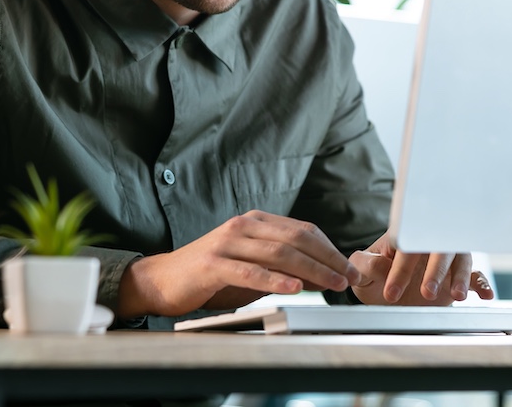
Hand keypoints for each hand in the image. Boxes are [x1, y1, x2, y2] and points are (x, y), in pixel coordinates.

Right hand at [116, 210, 360, 317]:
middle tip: (349, 277)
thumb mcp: (251, 267)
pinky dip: (275, 280)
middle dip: (329, 259)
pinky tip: (294, 288)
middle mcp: (243, 226)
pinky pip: (251, 271)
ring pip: (279, 253)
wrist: (161, 280)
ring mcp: (227, 243)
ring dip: (312, 270)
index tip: (350, 268)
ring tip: (332, 284)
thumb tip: (321, 276)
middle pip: (297, 238)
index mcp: (255, 222)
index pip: (303, 230)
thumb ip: (281, 267)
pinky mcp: (213, 264)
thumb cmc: (209, 275)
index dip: (330, 249)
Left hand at [348, 234, 494, 305]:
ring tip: (457, 296)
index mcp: (405, 237)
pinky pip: (476, 275)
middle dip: (435, 270)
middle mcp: (429, 244)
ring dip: (460, 277)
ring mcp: (447, 259)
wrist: (391, 290)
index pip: (406, 247)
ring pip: (460, 260)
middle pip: (438, 249)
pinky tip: (487, 295)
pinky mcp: (459, 276)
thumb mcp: (363, 268)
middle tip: (426, 292)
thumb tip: (376, 265)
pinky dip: (483, 283)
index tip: (391, 292)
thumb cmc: (376, 273)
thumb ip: (364, 264)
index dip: (400, 268)